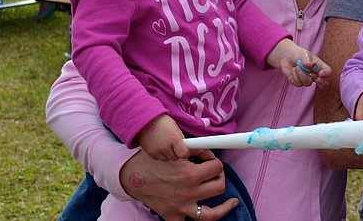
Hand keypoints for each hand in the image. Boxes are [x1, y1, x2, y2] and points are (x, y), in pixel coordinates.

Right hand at [120, 148, 237, 220]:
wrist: (130, 177)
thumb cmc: (151, 161)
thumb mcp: (175, 150)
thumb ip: (194, 150)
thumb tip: (208, 151)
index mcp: (190, 174)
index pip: (217, 168)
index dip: (215, 160)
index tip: (208, 159)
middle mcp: (188, 193)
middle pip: (219, 187)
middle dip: (219, 178)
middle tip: (214, 175)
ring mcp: (181, 207)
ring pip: (211, 213)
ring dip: (223, 207)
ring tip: (232, 202)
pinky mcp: (172, 216)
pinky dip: (198, 218)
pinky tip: (207, 212)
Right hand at [137, 114, 189, 160]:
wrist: (145, 120)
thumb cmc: (161, 122)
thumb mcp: (175, 127)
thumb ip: (180, 138)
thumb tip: (186, 147)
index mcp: (174, 138)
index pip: (184, 154)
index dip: (185, 152)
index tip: (184, 150)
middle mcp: (165, 146)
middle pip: (175, 158)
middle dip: (176, 153)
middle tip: (173, 145)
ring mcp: (157, 150)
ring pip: (167, 159)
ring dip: (167, 154)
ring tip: (165, 144)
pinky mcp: (149, 153)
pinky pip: (158, 158)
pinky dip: (159, 154)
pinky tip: (158, 146)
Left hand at [268, 39, 331, 88]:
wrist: (287, 57)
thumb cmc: (299, 54)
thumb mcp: (304, 54)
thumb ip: (306, 59)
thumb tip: (308, 65)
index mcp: (319, 66)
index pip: (327, 71)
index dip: (326, 73)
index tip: (322, 73)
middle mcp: (315, 75)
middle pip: (323, 83)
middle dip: (322, 83)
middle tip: (318, 79)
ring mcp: (307, 80)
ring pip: (308, 82)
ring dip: (302, 74)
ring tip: (297, 67)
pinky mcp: (298, 83)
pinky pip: (298, 83)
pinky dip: (295, 75)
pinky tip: (293, 70)